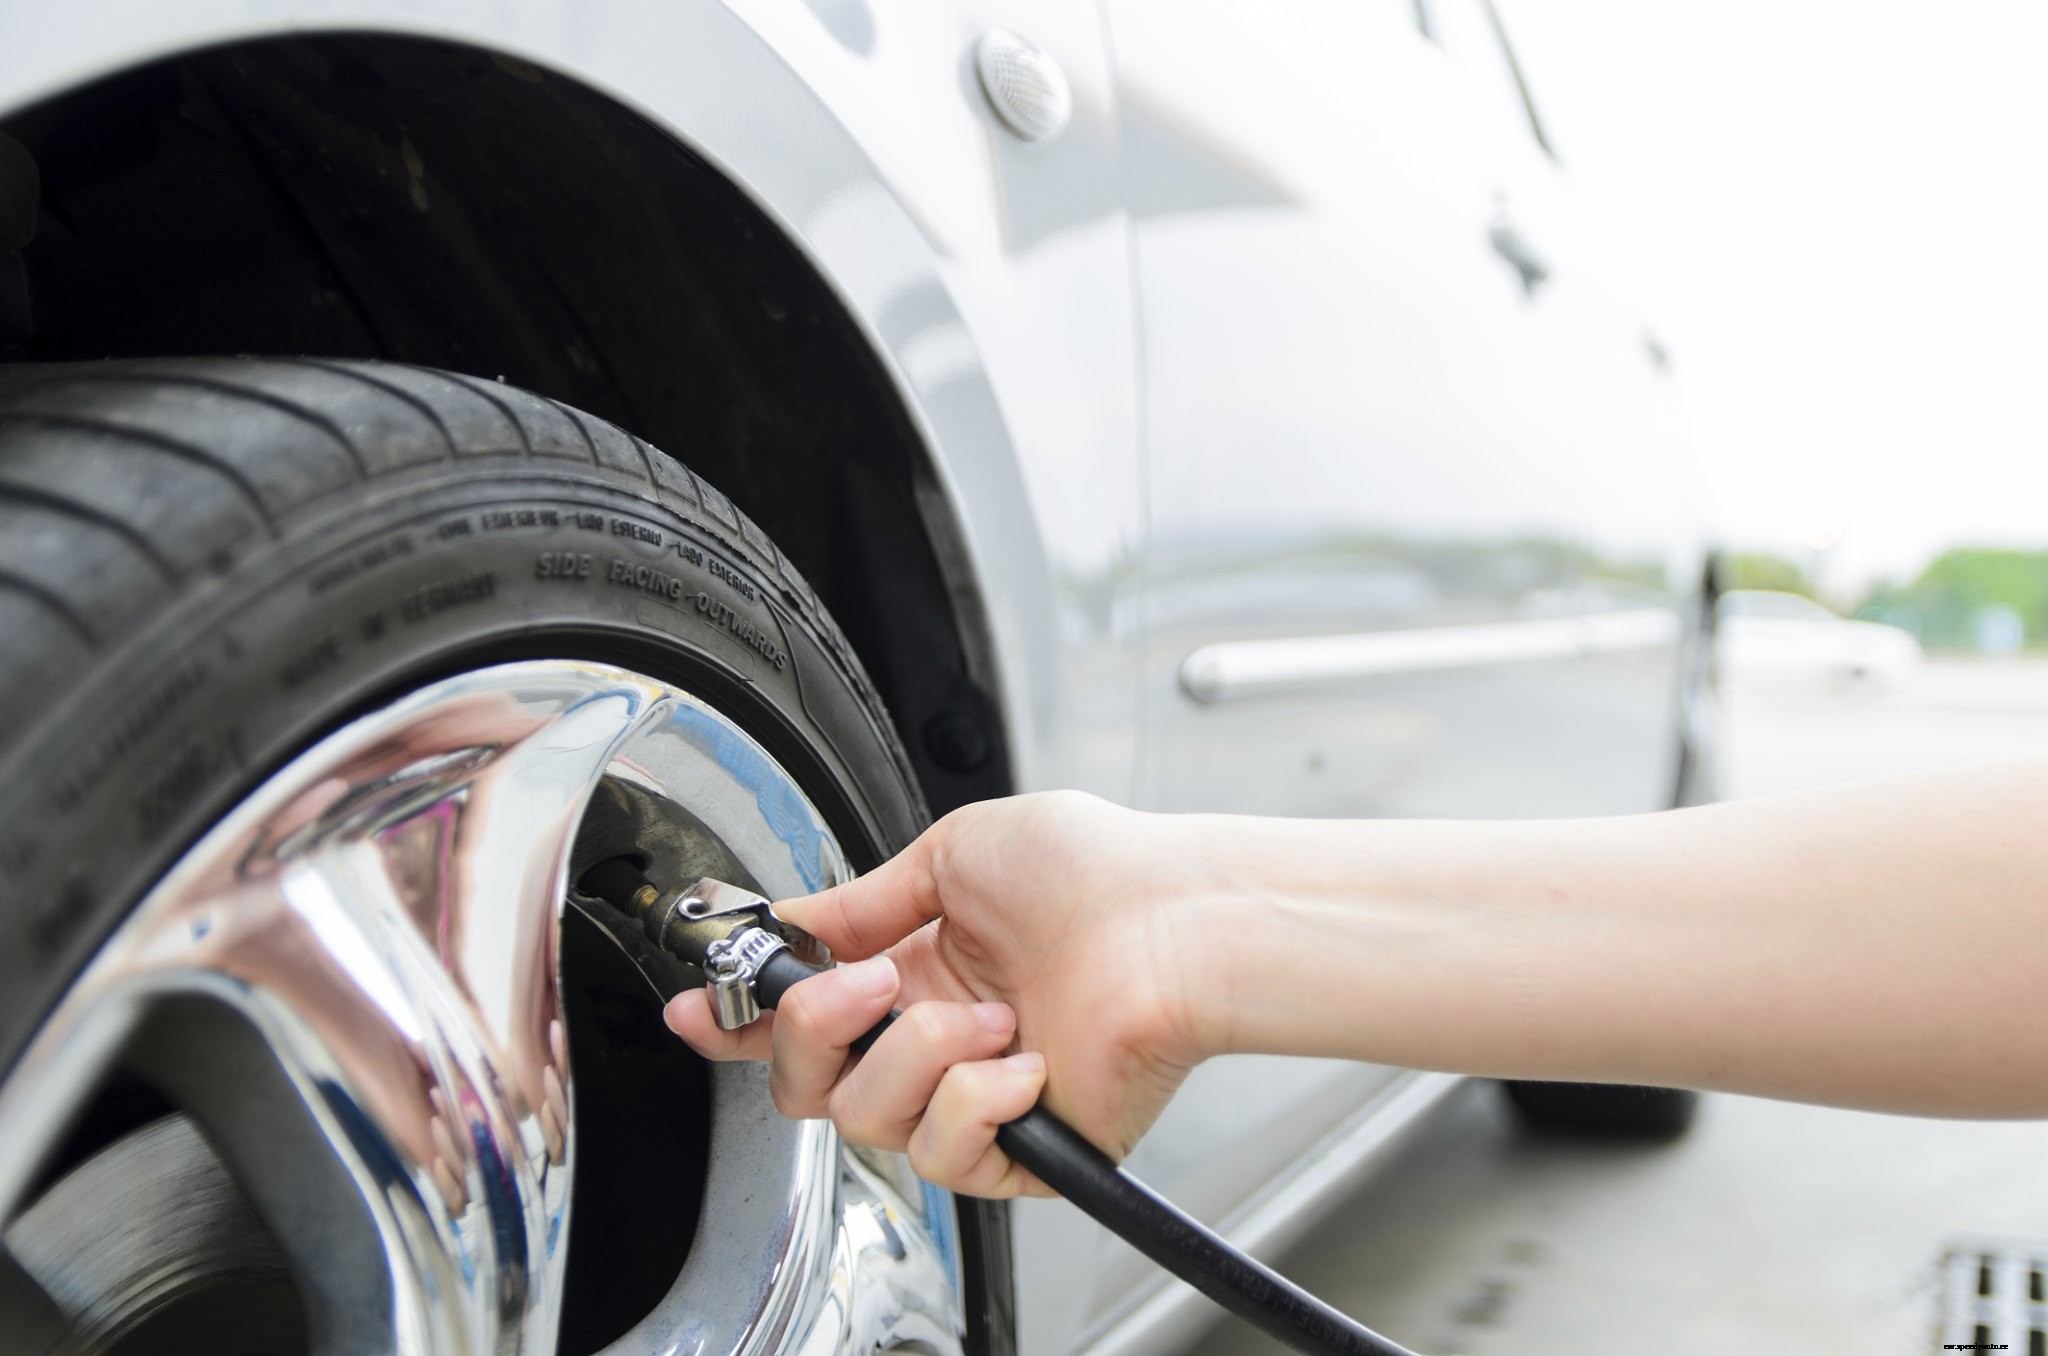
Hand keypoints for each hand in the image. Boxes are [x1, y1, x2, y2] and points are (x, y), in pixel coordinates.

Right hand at [665, 791, 1212, 1196]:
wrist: (1175, 918)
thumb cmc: (1097, 873)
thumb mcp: (952, 854)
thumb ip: (859, 901)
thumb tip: (794, 922)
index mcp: (914, 971)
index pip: (806, 1018)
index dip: (739, 1022)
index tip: (699, 1011)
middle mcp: (936, 1039)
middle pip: (808, 1084)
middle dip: (813, 1030)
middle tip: (870, 982)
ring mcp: (975, 1097)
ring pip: (867, 1117)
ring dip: (919, 1051)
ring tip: (989, 1012)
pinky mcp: (1020, 1152)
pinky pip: (944, 1153)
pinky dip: (977, 1098)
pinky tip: (1025, 1060)